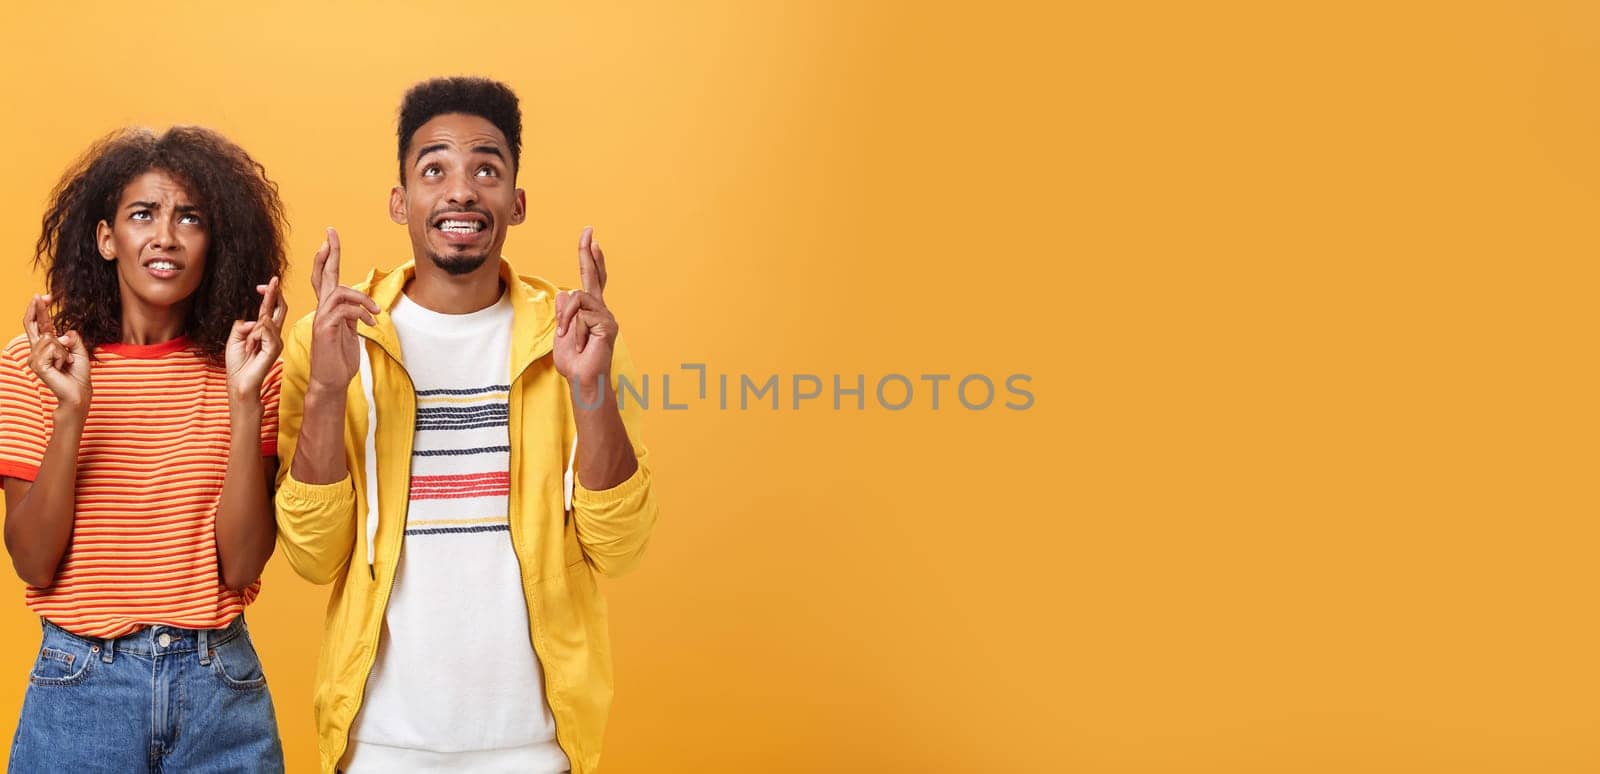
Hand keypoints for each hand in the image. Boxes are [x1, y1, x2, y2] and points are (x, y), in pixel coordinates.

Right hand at [21, 294, 89, 414]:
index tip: (44, 296)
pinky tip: (63, 366)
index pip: (39, 325)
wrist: (79, 393)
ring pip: (50, 338)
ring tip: (67, 362)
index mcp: (46, 346)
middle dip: (36, 309)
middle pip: (32, 325)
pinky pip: (52, 348)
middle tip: (40, 296)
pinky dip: (63, 355)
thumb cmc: (78, 374)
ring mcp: (35, 358)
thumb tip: (64, 332)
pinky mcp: (37, 365)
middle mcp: (37, 351)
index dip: (40, 310)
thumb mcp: (79, 351)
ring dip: (64, 349)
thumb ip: (72, 339)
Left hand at [226, 276, 286, 401]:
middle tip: (272, 281)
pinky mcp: (274, 349)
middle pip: (278, 309)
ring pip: (268, 320)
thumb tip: (252, 319)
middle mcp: (273, 335)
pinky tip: (252, 342)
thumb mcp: (235, 339)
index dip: (267, 295)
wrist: (239, 383)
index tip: (260, 286)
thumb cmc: (238, 363)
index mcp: (264, 331)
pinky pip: (267, 332)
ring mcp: (276, 342)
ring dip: (255, 326)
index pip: (269, 309)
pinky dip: (257, 334)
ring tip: (248, 344)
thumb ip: (242, 325)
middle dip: (274, 294)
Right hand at [307, 227, 378, 394]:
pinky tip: (371, 323)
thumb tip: (362, 305)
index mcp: (329, 310)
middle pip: (322, 276)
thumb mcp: (349, 332)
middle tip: (330, 233)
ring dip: (362, 298)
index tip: (329, 238)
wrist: (331, 381)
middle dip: (328, 253)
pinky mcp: (324, 329)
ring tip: (376, 313)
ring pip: (339, 292)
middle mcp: (321, 310)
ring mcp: (321, 319)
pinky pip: (343, 310)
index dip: (327, 258)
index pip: (325, 278)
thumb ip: (352, 316)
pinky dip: (360, 312)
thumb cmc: (339, 359)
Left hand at [554, 227, 618, 391]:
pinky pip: (582, 315)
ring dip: (567, 319)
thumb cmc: (574, 363)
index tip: (591, 239)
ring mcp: (606, 317)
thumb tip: (563, 294)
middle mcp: (601, 310)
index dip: (590, 259)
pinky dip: (574, 329)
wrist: (582, 380)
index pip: (591, 280)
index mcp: (590, 311)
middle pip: (595, 276)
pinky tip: (579, 343)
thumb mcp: (562, 335)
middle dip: (589, 253)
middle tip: (588, 230)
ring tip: (568, 337)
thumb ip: (564, 314)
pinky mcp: (607, 325)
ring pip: (578, 299)